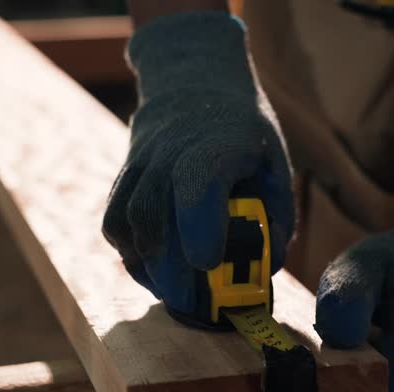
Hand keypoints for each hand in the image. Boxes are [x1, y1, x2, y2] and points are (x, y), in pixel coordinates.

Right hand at [102, 12, 293, 313]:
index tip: (207, 262)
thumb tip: (266, 268)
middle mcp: (169, 152)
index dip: (198, 225)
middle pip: (156, 215)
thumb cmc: (245, 135)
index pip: (197, 182)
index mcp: (218, 143)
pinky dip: (132, 254)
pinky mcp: (123, 179)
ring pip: (129, 223)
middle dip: (172, 270)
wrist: (194, 85)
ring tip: (175, 293)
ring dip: (149, 268)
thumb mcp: (276, 165)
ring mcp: (139, 164)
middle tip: (193, 304)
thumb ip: (277, 218)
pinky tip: (156, 270)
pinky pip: (115, 224)